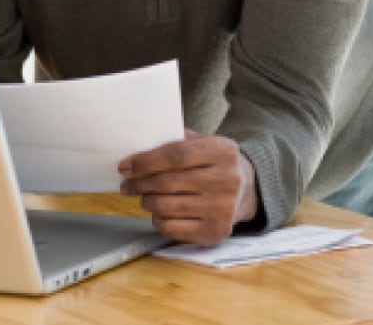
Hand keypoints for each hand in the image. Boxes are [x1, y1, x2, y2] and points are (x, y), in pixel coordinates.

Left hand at [118, 130, 258, 246]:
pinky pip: (171, 228)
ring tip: (144, 196)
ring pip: (166, 206)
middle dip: (139, 183)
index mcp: (222, 152)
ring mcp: (221, 208)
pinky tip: (159, 212)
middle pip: (167, 182)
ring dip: (146, 201)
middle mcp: (225, 180)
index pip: (175, 155)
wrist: (247, 191)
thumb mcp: (206, 143)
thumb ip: (178, 141)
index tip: (125, 165)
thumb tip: (139, 146)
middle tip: (127, 183)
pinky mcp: (215, 231)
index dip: (146, 161)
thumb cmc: (216, 164)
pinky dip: (158, 220)